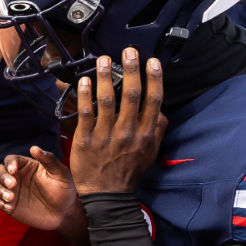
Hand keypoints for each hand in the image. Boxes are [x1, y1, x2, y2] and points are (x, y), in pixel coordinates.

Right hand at [0, 146, 75, 231]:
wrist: (63, 214)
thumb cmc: (63, 191)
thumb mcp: (61, 174)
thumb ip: (49, 160)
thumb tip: (34, 148)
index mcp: (27, 166)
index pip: (11, 159)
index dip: (9, 163)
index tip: (13, 170)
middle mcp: (16, 177)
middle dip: (1, 176)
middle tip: (13, 186)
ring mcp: (10, 191)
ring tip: (11, 198)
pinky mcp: (7, 204)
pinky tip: (9, 207)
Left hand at [69, 51, 165, 196]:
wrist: (108, 195)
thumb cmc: (129, 171)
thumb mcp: (151, 151)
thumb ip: (157, 128)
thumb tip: (160, 107)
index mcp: (145, 134)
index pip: (153, 100)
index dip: (154, 78)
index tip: (152, 60)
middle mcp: (127, 132)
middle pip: (131, 95)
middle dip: (131, 70)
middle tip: (128, 51)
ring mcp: (105, 136)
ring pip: (107, 101)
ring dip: (106, 77)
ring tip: (104, 59)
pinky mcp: (85, 140)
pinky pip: (85, 113)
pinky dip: (85, 96)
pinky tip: (85, 80)